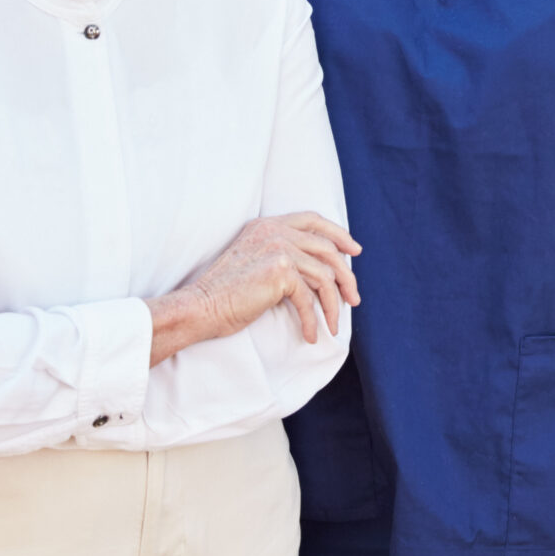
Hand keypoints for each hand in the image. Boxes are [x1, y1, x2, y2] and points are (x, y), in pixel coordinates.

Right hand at [157, 212, 361, 358]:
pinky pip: (309, 298)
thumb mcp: (256, 262)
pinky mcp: (280, 271)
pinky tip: (312, 335)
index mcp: (267, 224)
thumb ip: (283, 255)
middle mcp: (274, 230)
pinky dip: (313, 320)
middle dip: (345, 276)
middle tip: (353, 299)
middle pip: (326, 248)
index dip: (338, 233)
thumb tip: (323, 270)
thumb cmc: (225, 293)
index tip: (355, 250)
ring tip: (333, 325)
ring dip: (332, 305)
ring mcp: (277, 247)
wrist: (200, 307)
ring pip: (324, 276)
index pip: (313, 220)